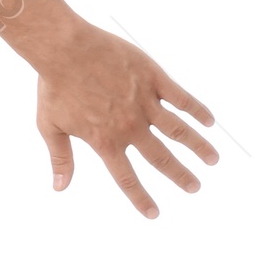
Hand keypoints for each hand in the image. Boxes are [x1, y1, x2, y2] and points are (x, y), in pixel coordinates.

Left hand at [35, 25, 215, 217]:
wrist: (66, 49)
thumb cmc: (54, 88)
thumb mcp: (50, 127)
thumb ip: (61, 158)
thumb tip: (60, 187)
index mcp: (105, 141)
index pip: (126, 178)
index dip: (141, 198)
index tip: (154, 214)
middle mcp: (129, 126)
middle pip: (160, 157)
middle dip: (180, 175)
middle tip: (196, 188)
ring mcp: (144, 102)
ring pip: (178, 130)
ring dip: (198, 146)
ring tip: (213, 160)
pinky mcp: (153, 78)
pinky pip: (181, 97)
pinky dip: (197, 110)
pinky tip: (210, 122)